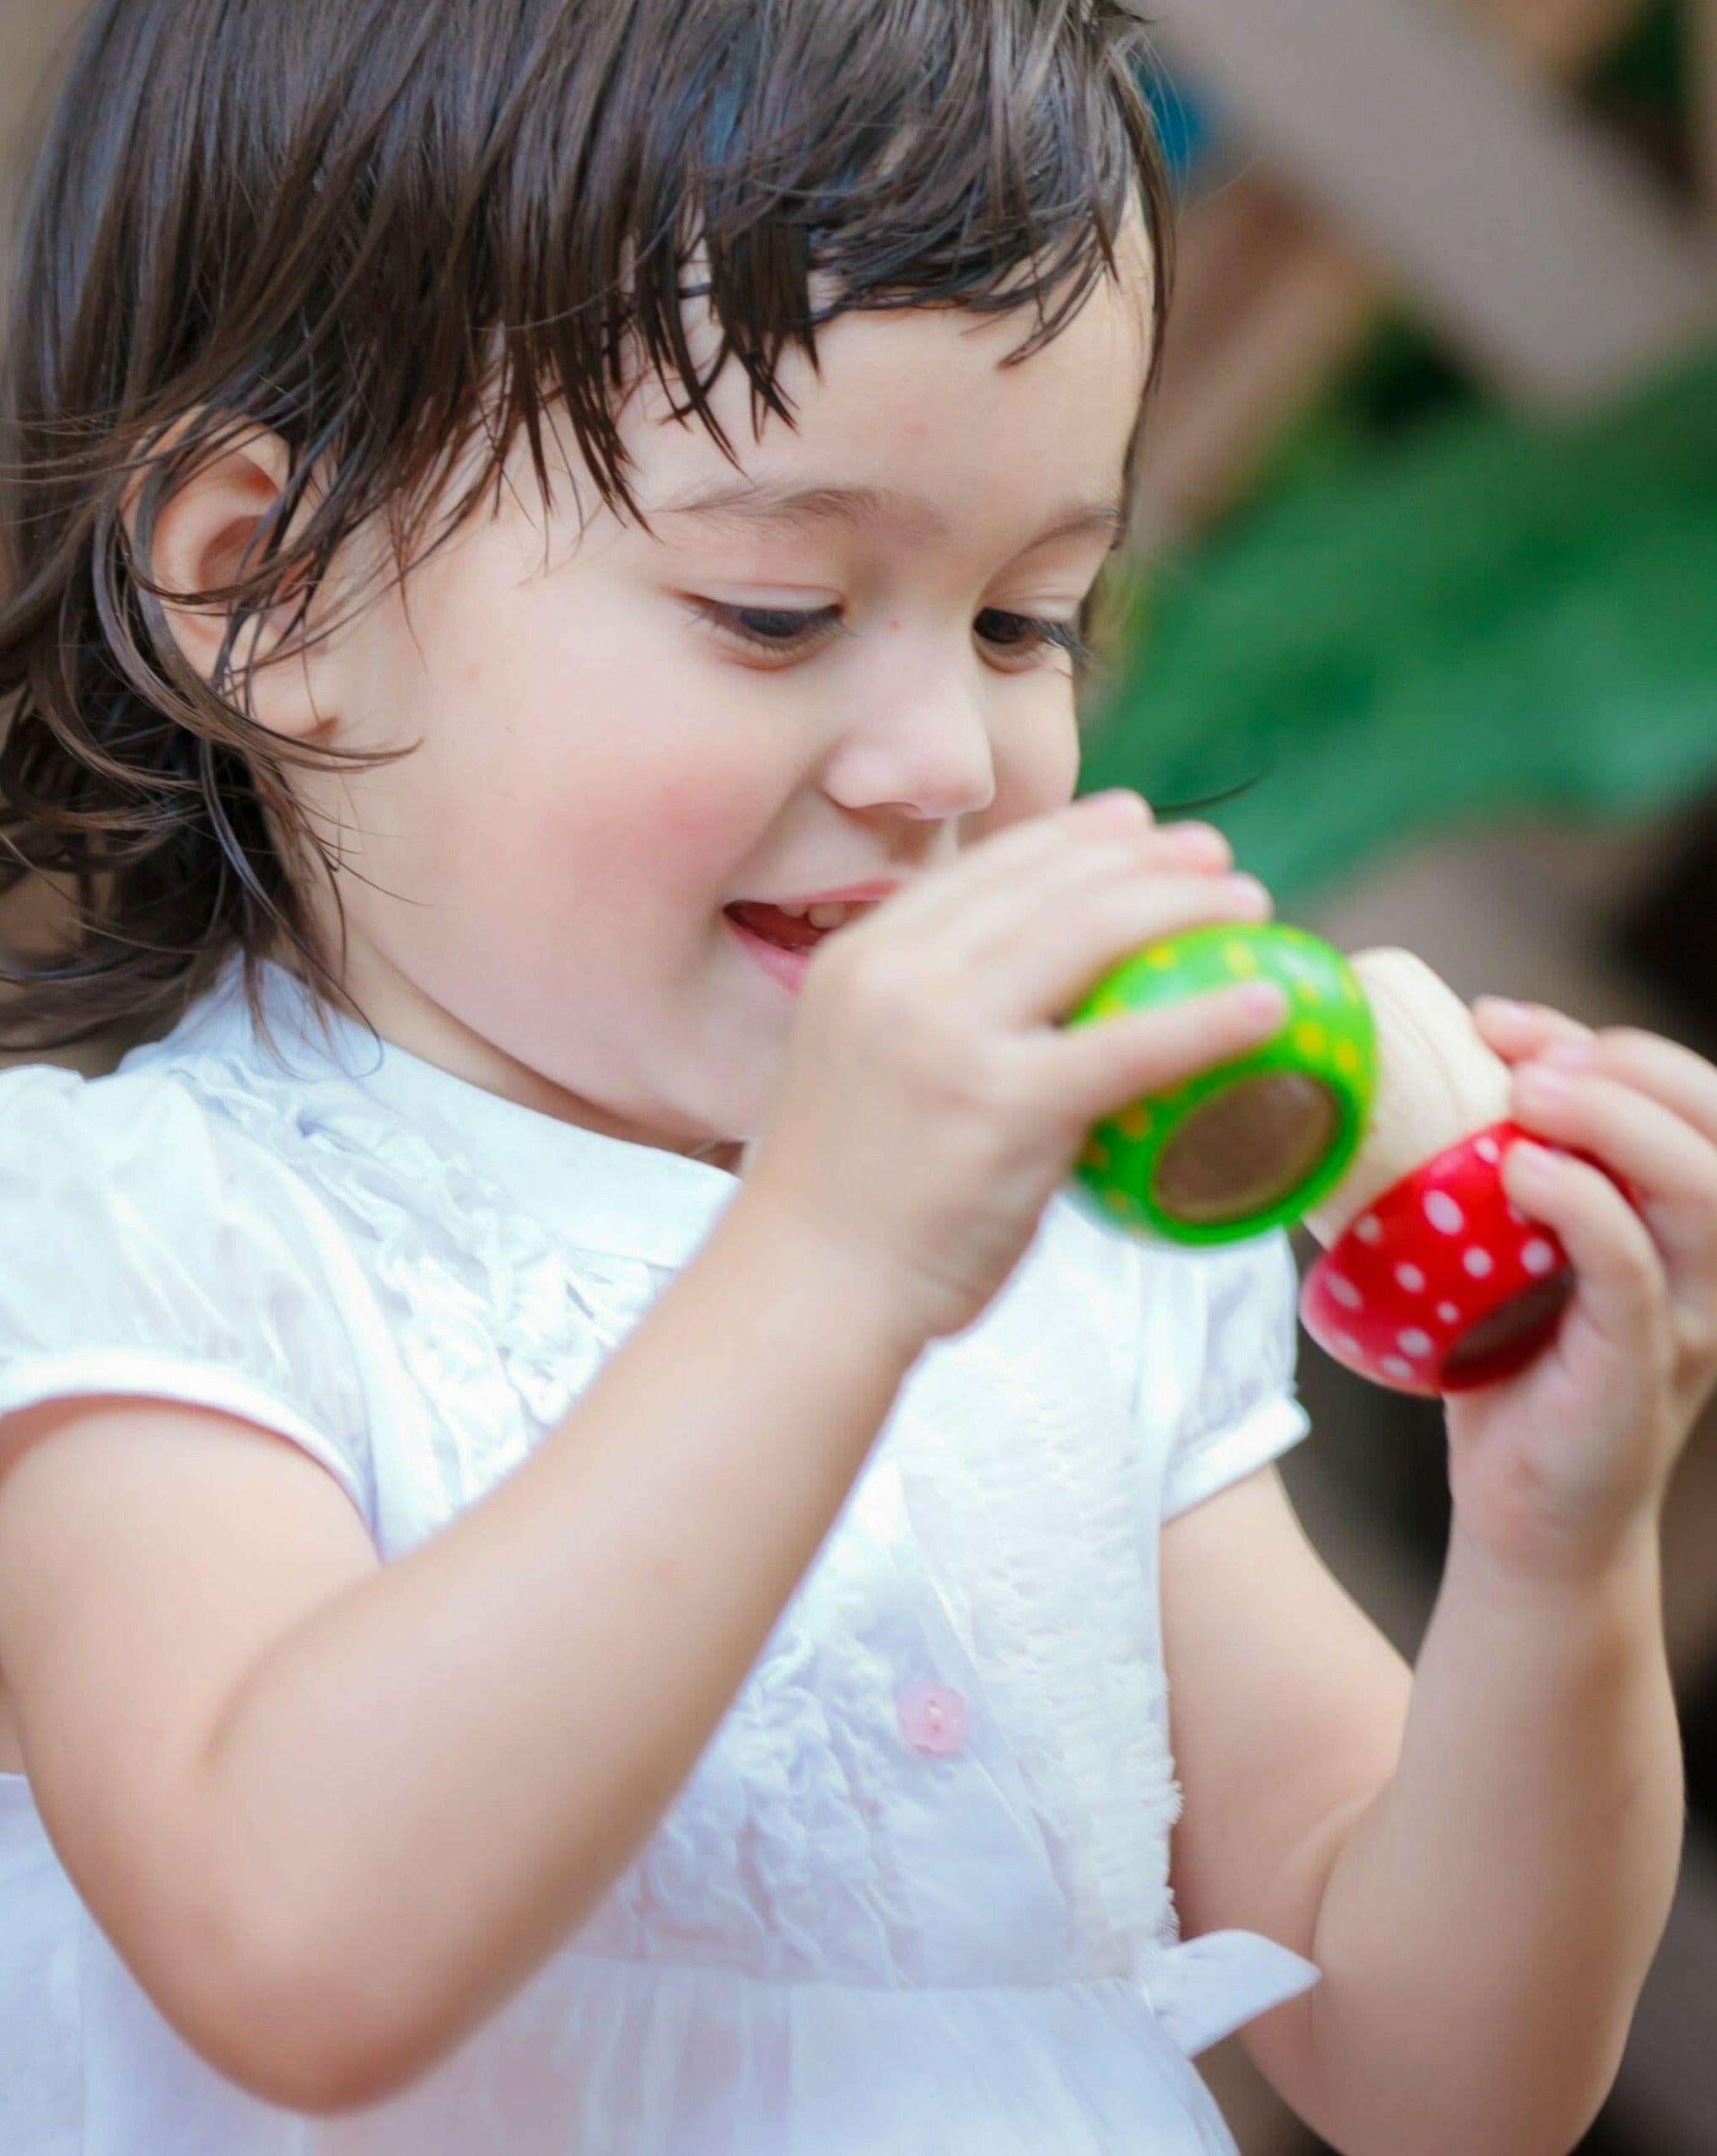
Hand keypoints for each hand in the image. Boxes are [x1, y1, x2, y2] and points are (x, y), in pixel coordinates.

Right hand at [740, 793, 1288, 1345]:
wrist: (806, 1293)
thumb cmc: (843, 1205)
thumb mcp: (862, 1068)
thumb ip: (931, 1018)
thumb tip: (1033, 1001)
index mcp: (862, 959)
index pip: (984, 869)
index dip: (1072, 835)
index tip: (1136, 822)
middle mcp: (899, 977)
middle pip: (1049, 886)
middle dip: (1145, 857)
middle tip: (1214, 857)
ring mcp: (947, 1036)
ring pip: (1091, 935)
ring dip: (1186, 909)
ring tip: (1250, 908)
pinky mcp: (1001, 1105)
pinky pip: (1128, 1044)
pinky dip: (1208, 1016)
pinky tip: (1266, 1005)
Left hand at [1446, 998, 1716, 1578]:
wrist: (1523, 1517)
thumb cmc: (1508, 1368)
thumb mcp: (1512, 1249)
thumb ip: (1500, 1173)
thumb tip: (1409, 1076)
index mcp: (1687, 1220)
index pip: (1688, 1098)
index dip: (1608, 1044)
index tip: (1498, 1020)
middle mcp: (1713, 1261)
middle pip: (1714, 1124)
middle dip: (1620, 1063)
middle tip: (1516, 1048)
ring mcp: (1693, 1317)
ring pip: (1700, 1189)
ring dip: (1614, 1121)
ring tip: (1526, 1093)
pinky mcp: (1645, 1368)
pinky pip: (1635, 1272)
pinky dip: (1587, 1210)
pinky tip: (1525, 1172)